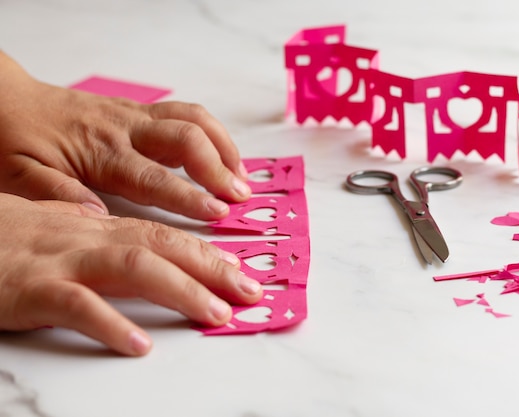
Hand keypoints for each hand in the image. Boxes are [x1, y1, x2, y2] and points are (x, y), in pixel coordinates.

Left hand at [0, 51, 250, 219]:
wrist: (5, 99)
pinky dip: (212, 133)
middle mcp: (124, 129)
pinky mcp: (138, 110)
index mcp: (99, 152)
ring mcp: (134, 116)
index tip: (218, 212)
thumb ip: (57, 196)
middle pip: (186, 138)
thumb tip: (100, 219)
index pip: (153, 176)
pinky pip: (185, 113)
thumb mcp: (19, 176)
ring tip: (242, 176)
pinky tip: (222, 154)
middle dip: (219, 167)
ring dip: (224, 146)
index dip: (189, 195)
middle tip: (241, 196)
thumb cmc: (13, 140)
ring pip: (192, 119)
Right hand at [0, 193, 262, 355]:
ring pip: (133, 268)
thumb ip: (89, 224)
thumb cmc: (2, 234)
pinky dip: (110, 324)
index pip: (165, 237)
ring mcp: (62, 262)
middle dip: (212, 269)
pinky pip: (77, 305)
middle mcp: (89, 239)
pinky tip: (139, 344)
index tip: (241, 272)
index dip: (208, 254)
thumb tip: (119, 226)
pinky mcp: (32, 289)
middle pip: (163, 248)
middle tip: (250, 292)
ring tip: (215, 313)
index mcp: (99, 228)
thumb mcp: (54, 224)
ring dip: (180, 290)